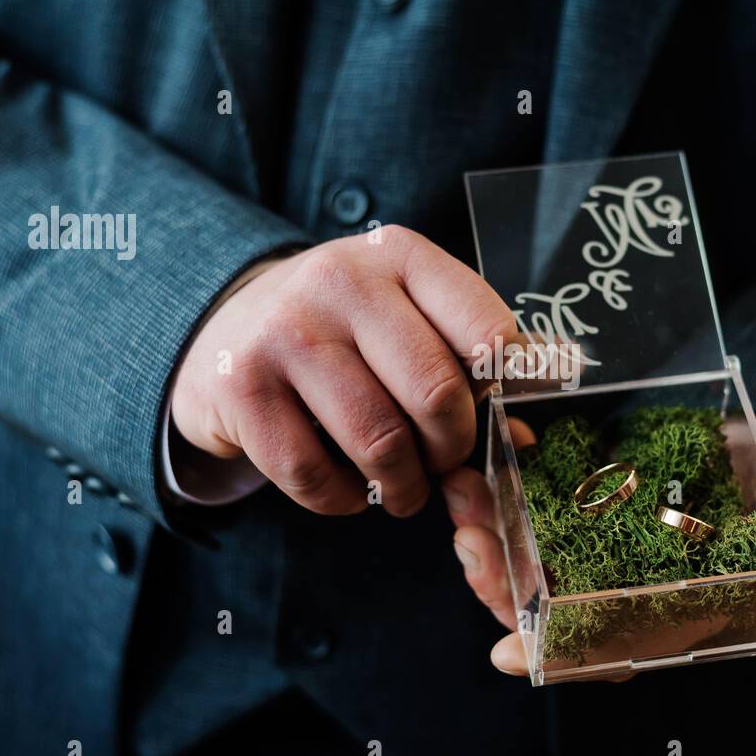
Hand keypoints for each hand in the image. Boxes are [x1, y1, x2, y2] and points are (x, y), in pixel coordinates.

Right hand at [171, 226, 516, 516]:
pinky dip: (343, 501)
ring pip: (379, 442)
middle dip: (452, 448)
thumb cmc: (343, 329)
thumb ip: (468, 364)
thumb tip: (529, 441)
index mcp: (401, 255)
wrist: (226, 327)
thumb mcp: (405, 316)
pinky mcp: (243, 389)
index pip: (487, 329)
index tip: (493, 412)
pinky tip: (347, 489)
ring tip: (402, 488)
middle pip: (436, 393)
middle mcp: (341, 281)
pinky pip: (315, 476)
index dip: (505, 388)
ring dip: (402, 486)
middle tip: (443, 461)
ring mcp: (286, 333)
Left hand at [441, 416, 755, 676]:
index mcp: (684, 600)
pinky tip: (477, 471)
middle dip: (502, 585)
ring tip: (462, 498)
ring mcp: (603, 544)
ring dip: (488, 539)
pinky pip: (529, 513)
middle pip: (555, 607)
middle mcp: (633, 582)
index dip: (566, 654)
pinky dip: (498, 499)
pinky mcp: (583, 503)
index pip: (621, 644)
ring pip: (530, 563)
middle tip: (470, 545)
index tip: (509, 652)